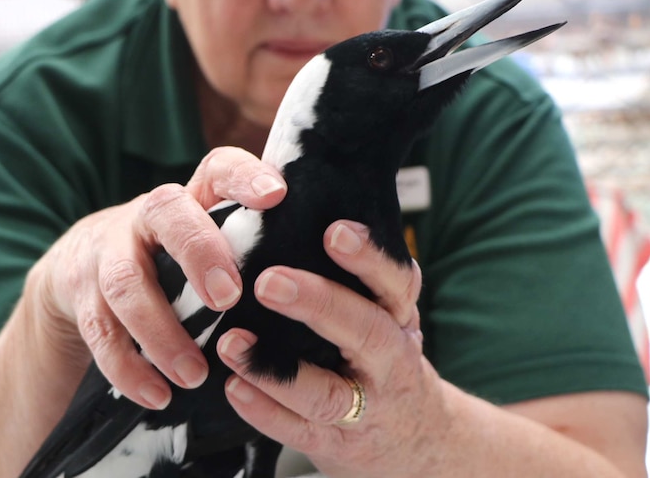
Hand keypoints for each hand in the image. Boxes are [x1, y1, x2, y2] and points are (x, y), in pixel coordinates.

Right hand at [29, 147, 287, 409]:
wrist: (81, 262)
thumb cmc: (171, 254)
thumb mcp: (205, 236)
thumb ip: (248, 243)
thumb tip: (322, 270)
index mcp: (191, 196)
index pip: (218, 168)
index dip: (245, 177)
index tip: (276, 196)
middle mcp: (146, 215)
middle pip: (166, 213)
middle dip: (198, 252)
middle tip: (227, 297)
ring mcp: (109, 252)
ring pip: (126, 284)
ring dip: (161, 332)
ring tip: (194, 375)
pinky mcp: (83, 296)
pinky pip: (100, 333)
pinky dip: (129, 368)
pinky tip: (158, 395)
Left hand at [216, 220, 450, 477]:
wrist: (417, 441)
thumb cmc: (384, 356)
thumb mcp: (387, 312)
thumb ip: (359, 275)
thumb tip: (301, 205)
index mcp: (399, 318)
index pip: (396, 282)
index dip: (369, 258)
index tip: (335, 230)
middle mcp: (391, 361)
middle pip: (365, 331)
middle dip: (318, 304)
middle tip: (269, 281)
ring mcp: (367, 408)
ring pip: (328, 393)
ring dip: (276, 370)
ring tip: (231, 341)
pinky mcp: (338, 444)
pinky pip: (300, 431)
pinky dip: (265, 411)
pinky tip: (234, 388)